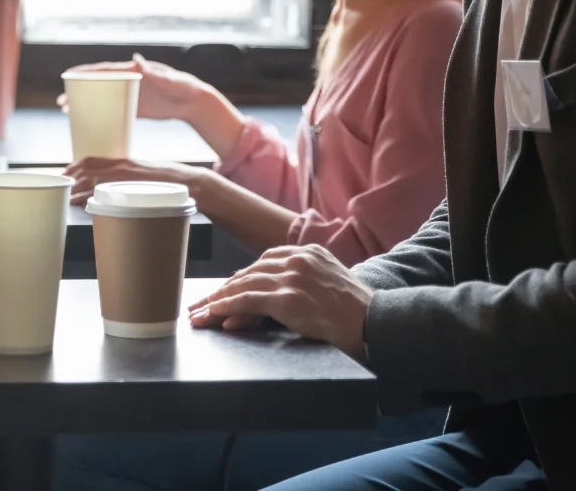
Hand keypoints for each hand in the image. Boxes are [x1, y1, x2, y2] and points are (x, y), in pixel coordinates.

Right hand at [58, 54, 216, 121]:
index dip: (85, 72)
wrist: (194, 102)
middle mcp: (128, 82)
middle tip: (61, 101)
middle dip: (78, 91)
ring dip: (85, 104)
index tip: (68, 75)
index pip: (104, 70)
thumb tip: (136, 59)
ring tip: (67, 111)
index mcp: (133, 71)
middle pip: (98, 85)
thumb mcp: (168, 79)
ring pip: (102, 98)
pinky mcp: (136, 108)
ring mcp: (131, 95)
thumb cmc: (183, 87)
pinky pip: (113, 110)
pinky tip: (87, 121)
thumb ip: (152, 72)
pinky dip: (99, 114)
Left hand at [63, 157, 217, 205]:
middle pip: (86, 166)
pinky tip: (79, 201)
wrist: (191, 184)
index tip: (64, 174)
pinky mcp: (131, 186)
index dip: (75, 166)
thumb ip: (129, 182)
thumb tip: (115, 192)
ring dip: (74, 186)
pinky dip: (87, 195)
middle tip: (57, 184)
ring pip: (91, 177)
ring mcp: (126, 175)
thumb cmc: (170, 184)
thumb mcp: (145, 178)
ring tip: (63, 194)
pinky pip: (103, 189)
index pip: (92, 160)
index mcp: (124, 162)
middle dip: (69, 175)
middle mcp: (122, 165)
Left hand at [187, 245, 372, 361]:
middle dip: (224, 288)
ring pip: (244, 284)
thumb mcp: (330, 281)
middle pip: (251, 271)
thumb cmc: (356, 310)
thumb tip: (272, 293)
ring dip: (218, 299)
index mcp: (309, 252)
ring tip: (200, 311)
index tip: (225, 288)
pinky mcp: (287, 299)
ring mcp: (292, 278)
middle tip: (202, 301)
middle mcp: (298, 259)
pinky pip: (248, 300)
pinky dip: (227, 307)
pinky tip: (214, 313)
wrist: (374, 322)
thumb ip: (304, 280)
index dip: (242, 276)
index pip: (266, 260)